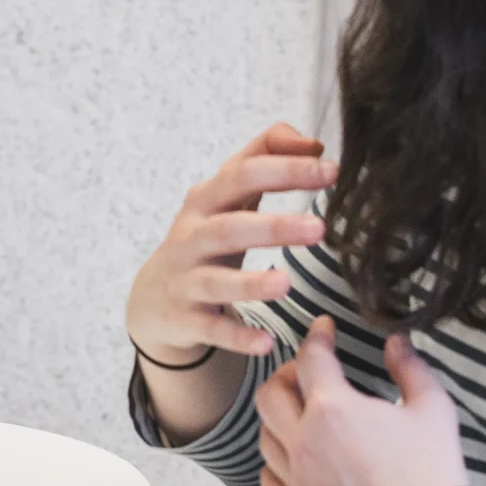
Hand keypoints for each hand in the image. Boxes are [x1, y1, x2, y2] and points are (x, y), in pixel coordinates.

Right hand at [125, 123, 332, 362]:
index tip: (331, 172)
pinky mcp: (186, 318)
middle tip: (319, 230)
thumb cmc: (205, 235)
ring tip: (285, 284)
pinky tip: (265, 342)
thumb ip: (264, 157)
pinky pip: (212, 328)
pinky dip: (236, 336)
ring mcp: (186, 279)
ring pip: (216, 281)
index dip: (285, 170)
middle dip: (273, 227)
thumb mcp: (225, 194)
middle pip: (229, 228)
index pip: (243, 174)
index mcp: (206, 200)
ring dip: (250, 284)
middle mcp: (192, 237)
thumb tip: (312, 142)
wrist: (154, 296)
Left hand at [256, 317, 469, 485]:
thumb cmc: (433, 472)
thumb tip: (396, 343)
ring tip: (301, 416)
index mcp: (332, 409)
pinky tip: (293, 460)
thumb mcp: (432, 408)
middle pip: (270, 394)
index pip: (310, 358)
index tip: (323, 329)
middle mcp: (303, 441)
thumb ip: (410, 368)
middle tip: (307, 373)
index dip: (316, 336)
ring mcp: (296, 479)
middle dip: (286, 375)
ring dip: (279, 419)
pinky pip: (269, 481)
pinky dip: (275, 465)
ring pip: (265, 437)